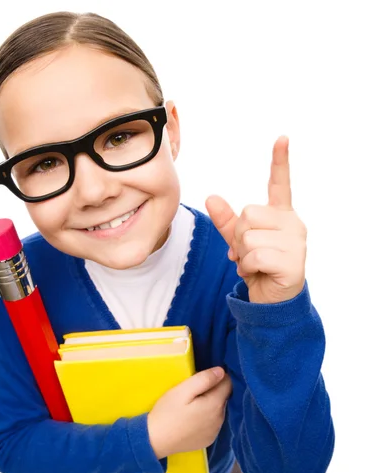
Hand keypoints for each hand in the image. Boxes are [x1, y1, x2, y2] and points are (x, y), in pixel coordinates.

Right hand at [147, 367, 231, 459]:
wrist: (155, 440)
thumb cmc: (167, 412)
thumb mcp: (182, 390)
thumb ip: (204, 379)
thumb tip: (221, 371)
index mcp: (215, 404)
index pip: (228, 383)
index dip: (217, 377)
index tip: (202, 378)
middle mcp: (220, 418)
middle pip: (224, 397)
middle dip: (213, 391)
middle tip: (192, 392)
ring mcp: (215, 431)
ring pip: (219, 410)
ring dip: (210, 404)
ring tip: (192, 405)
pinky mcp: (209, 440)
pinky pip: (213, 423)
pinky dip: (207, 418)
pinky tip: (193, 419)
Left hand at [205, 136, 306, 303]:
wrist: (271, 299)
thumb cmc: (258, 266)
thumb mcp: (239, 241)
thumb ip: (226, 221)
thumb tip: (211, 197)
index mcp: (281, 215)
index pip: (280, 184)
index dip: (280, 162)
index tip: (282, 138)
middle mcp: (293, 224)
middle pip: (249, 213)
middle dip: (239, 236)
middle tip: (248, 253)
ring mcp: (296, 242)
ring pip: (249, 235)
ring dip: (243, 254)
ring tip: (254, 264)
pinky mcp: (294, 262)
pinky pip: (256, 255)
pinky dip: (248, 266)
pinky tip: (257, 272)